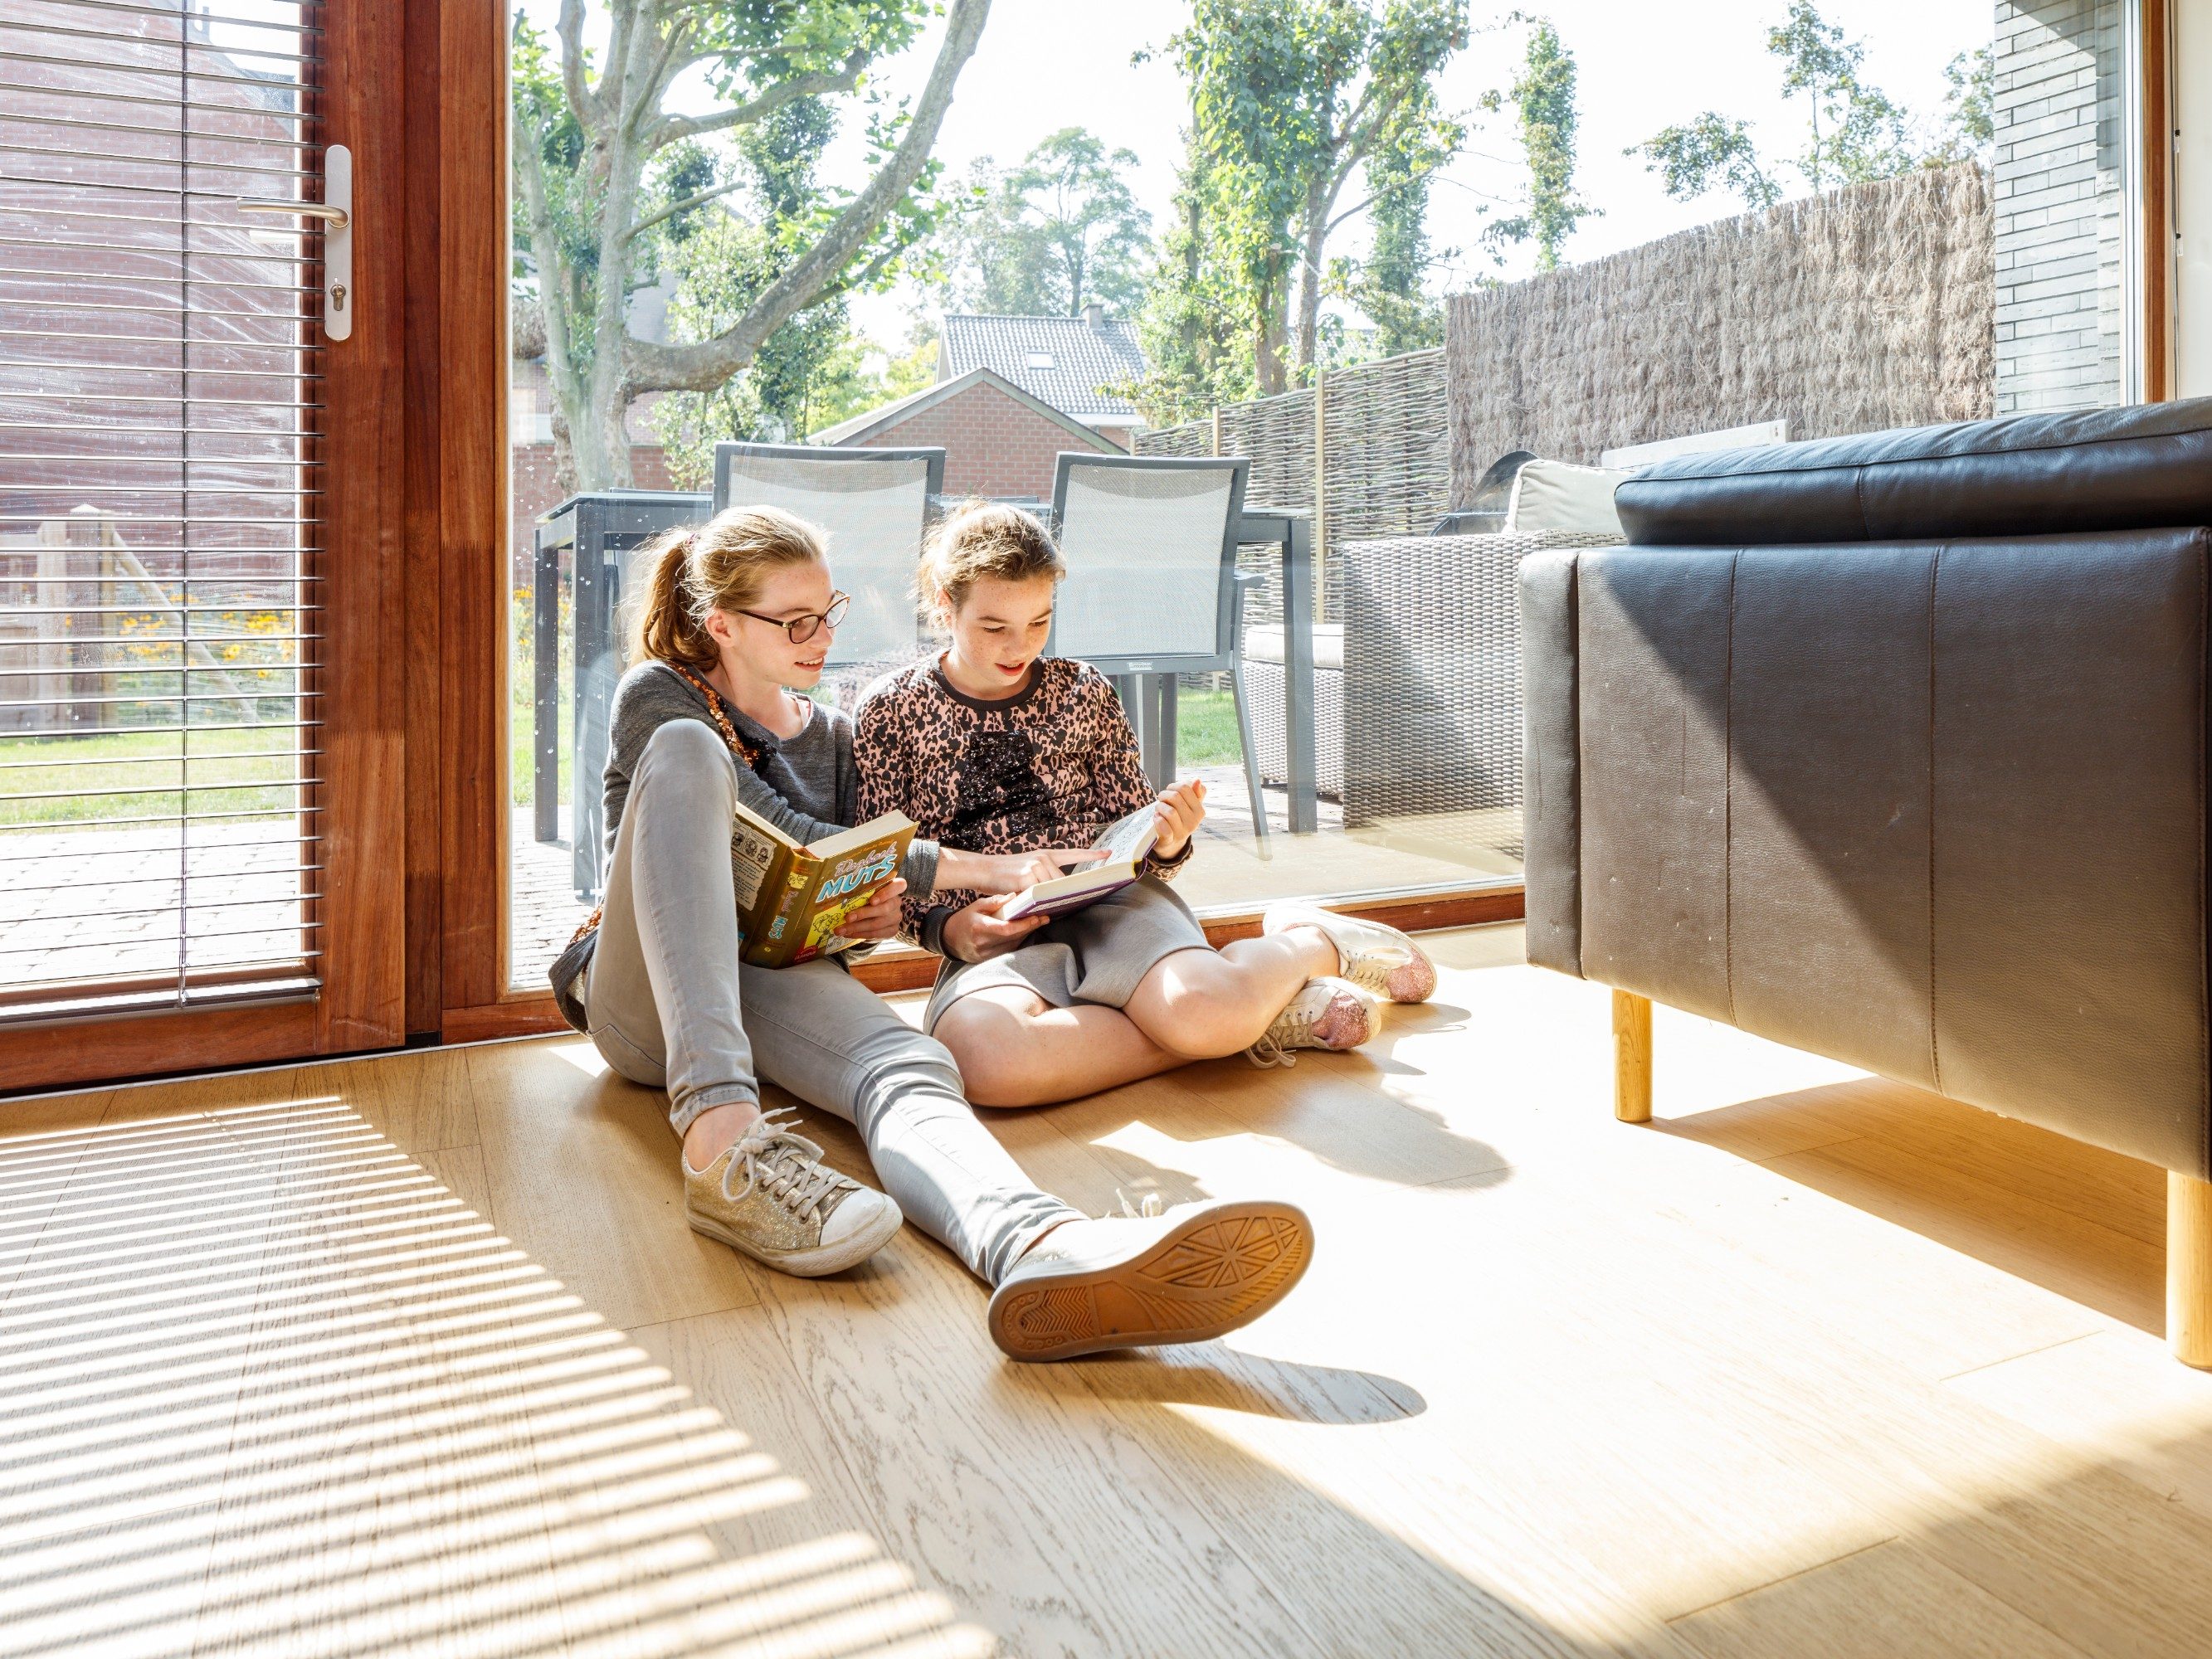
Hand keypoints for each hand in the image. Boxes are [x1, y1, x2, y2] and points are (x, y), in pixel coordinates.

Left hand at [837, 878, 905, 942]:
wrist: (877, 914)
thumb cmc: (868, 897)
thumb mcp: (867, 891)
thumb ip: (861, 891)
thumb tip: (839, 896)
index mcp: (895, 887)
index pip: (899, 886)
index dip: (886, 893)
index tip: (872, 900)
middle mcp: (897, 902)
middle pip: (884, 909)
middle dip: (863, 914)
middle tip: (847, 918)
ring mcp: (896, 918)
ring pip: (877, 924)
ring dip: (857, 927)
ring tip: (841, 929)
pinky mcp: (892, 930)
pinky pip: (875, 934)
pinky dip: (859, 934)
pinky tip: (848, 934)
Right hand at [934, 845, 1108, 896]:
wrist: (983, 869)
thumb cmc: (1004, 874)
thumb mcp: (1026, 869)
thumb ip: (1043, 877)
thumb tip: (1058, 892)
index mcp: (1045, 855)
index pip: (1073, 853)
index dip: (1092, 854)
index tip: (1109, 854)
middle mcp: (1043, 858)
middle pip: (1064, 882)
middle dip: (1066, 893)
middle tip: (1072, 901)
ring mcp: (1036, 867)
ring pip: (1054, 890)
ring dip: (1052, 900)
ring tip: (1047, 906)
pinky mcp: (1028, 879)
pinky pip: (1042, 895)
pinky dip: (1041, 903)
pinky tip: (1039, 907)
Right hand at [940, 893, 1049, 962]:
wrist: (949, 940)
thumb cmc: (963, 920)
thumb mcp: (975, 906)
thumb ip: (994, 901)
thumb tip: (1014, 896)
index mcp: (979, 929)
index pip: (1006, 929)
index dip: (1024, 924)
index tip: (1037, 917)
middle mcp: (983, 945)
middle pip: (1013, 937)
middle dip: (1031, 927)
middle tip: (1045, 917)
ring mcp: (986, 955)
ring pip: (1013, 945)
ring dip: (1027, 933)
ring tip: (1038, 922)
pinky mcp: (989, 960)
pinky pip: (1009, 949)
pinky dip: (1018, 939)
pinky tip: (1025, 931)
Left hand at [1149, 778, 1206, 860]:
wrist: (1172, 844)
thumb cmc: (1179, 819)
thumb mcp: (1189, 806)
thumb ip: (1195, 792)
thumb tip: (1197, 780)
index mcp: (1200, 811)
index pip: (1185, 788)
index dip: (1174, 785)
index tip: (1170, 790)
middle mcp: (1193, 822)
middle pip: (1176, 797)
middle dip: (1164, 794)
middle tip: (1161, 799)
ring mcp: (1182, 832)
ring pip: (1170, 811)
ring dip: (1160, 806)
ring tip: (1158, 809)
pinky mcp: (1169, 840)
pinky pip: (1164, 827)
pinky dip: (1158, 819)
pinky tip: (1156, 817)